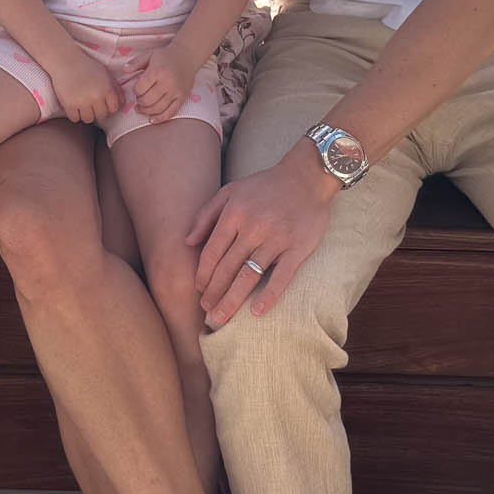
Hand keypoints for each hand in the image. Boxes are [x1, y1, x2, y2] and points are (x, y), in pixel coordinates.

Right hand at [50, 48, 121, 126]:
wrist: (65, 61)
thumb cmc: (86, 66)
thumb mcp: (105, 74)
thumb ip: (115, 88)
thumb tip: (122, 104)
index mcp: (107, 89)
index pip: (113, 109)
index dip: (108, 107)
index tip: (102, 103)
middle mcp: (96, 97)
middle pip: (101, 116)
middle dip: (97, 111)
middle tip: (91, 104)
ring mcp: (82, 102)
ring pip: (88, 119)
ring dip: (85, 114)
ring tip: (82, 105)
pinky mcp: (69, 105)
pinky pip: (75, 118)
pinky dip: (74, 114)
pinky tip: (73, 105)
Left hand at [129, 41, 198, 122]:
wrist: (187, 56)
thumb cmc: (166, 56)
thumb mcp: (149, 55)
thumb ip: (135, 62)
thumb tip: (124, 69)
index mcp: (157, 71)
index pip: (140, 88)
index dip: (135, 91)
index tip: (137, 90)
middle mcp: (167, 82)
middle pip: (147, 101)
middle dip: (139, 102)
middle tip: (138, 100)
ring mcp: (176, 92)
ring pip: (157, 109)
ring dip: (146, 112)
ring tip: (141, 109)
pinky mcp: (182, 98)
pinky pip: (170, 113)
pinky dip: (159, 119)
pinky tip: (151, 119)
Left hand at [188, 145, 338, 325]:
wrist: (306, 177)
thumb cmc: (265, 186)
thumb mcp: (231, 191)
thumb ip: (206, 215)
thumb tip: (187, 241)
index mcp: (235, 214)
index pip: (213, 252)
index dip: (203, 274)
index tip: (198, 290)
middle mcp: (253, 227)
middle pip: (227, 267)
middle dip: (213, 292)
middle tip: (206, 311)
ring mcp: (276, 239)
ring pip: (249, 275)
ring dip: (232, 299)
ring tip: (221, 316)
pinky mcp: (297, 249)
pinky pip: (281, 277)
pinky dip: (269, 296)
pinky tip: (257, 312)